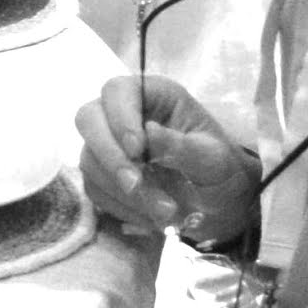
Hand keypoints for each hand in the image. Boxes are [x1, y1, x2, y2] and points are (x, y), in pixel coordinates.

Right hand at [80, 73, 264, 249]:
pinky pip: (94, 188)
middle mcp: (122, 114)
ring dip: (122, 190)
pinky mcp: (102, 175)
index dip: (120, 118)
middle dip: (110, 156)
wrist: (217, 202)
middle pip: (88, 120)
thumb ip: (182, 145)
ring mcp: (108, 145)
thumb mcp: (212, 158)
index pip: (118, 91)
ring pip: (89, 160)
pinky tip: (151, 216)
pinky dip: (121, 206)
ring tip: (164, 211)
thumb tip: (148, 131)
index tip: (137, 150)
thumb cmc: (219, 169)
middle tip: (135, 185)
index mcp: (153, 95)